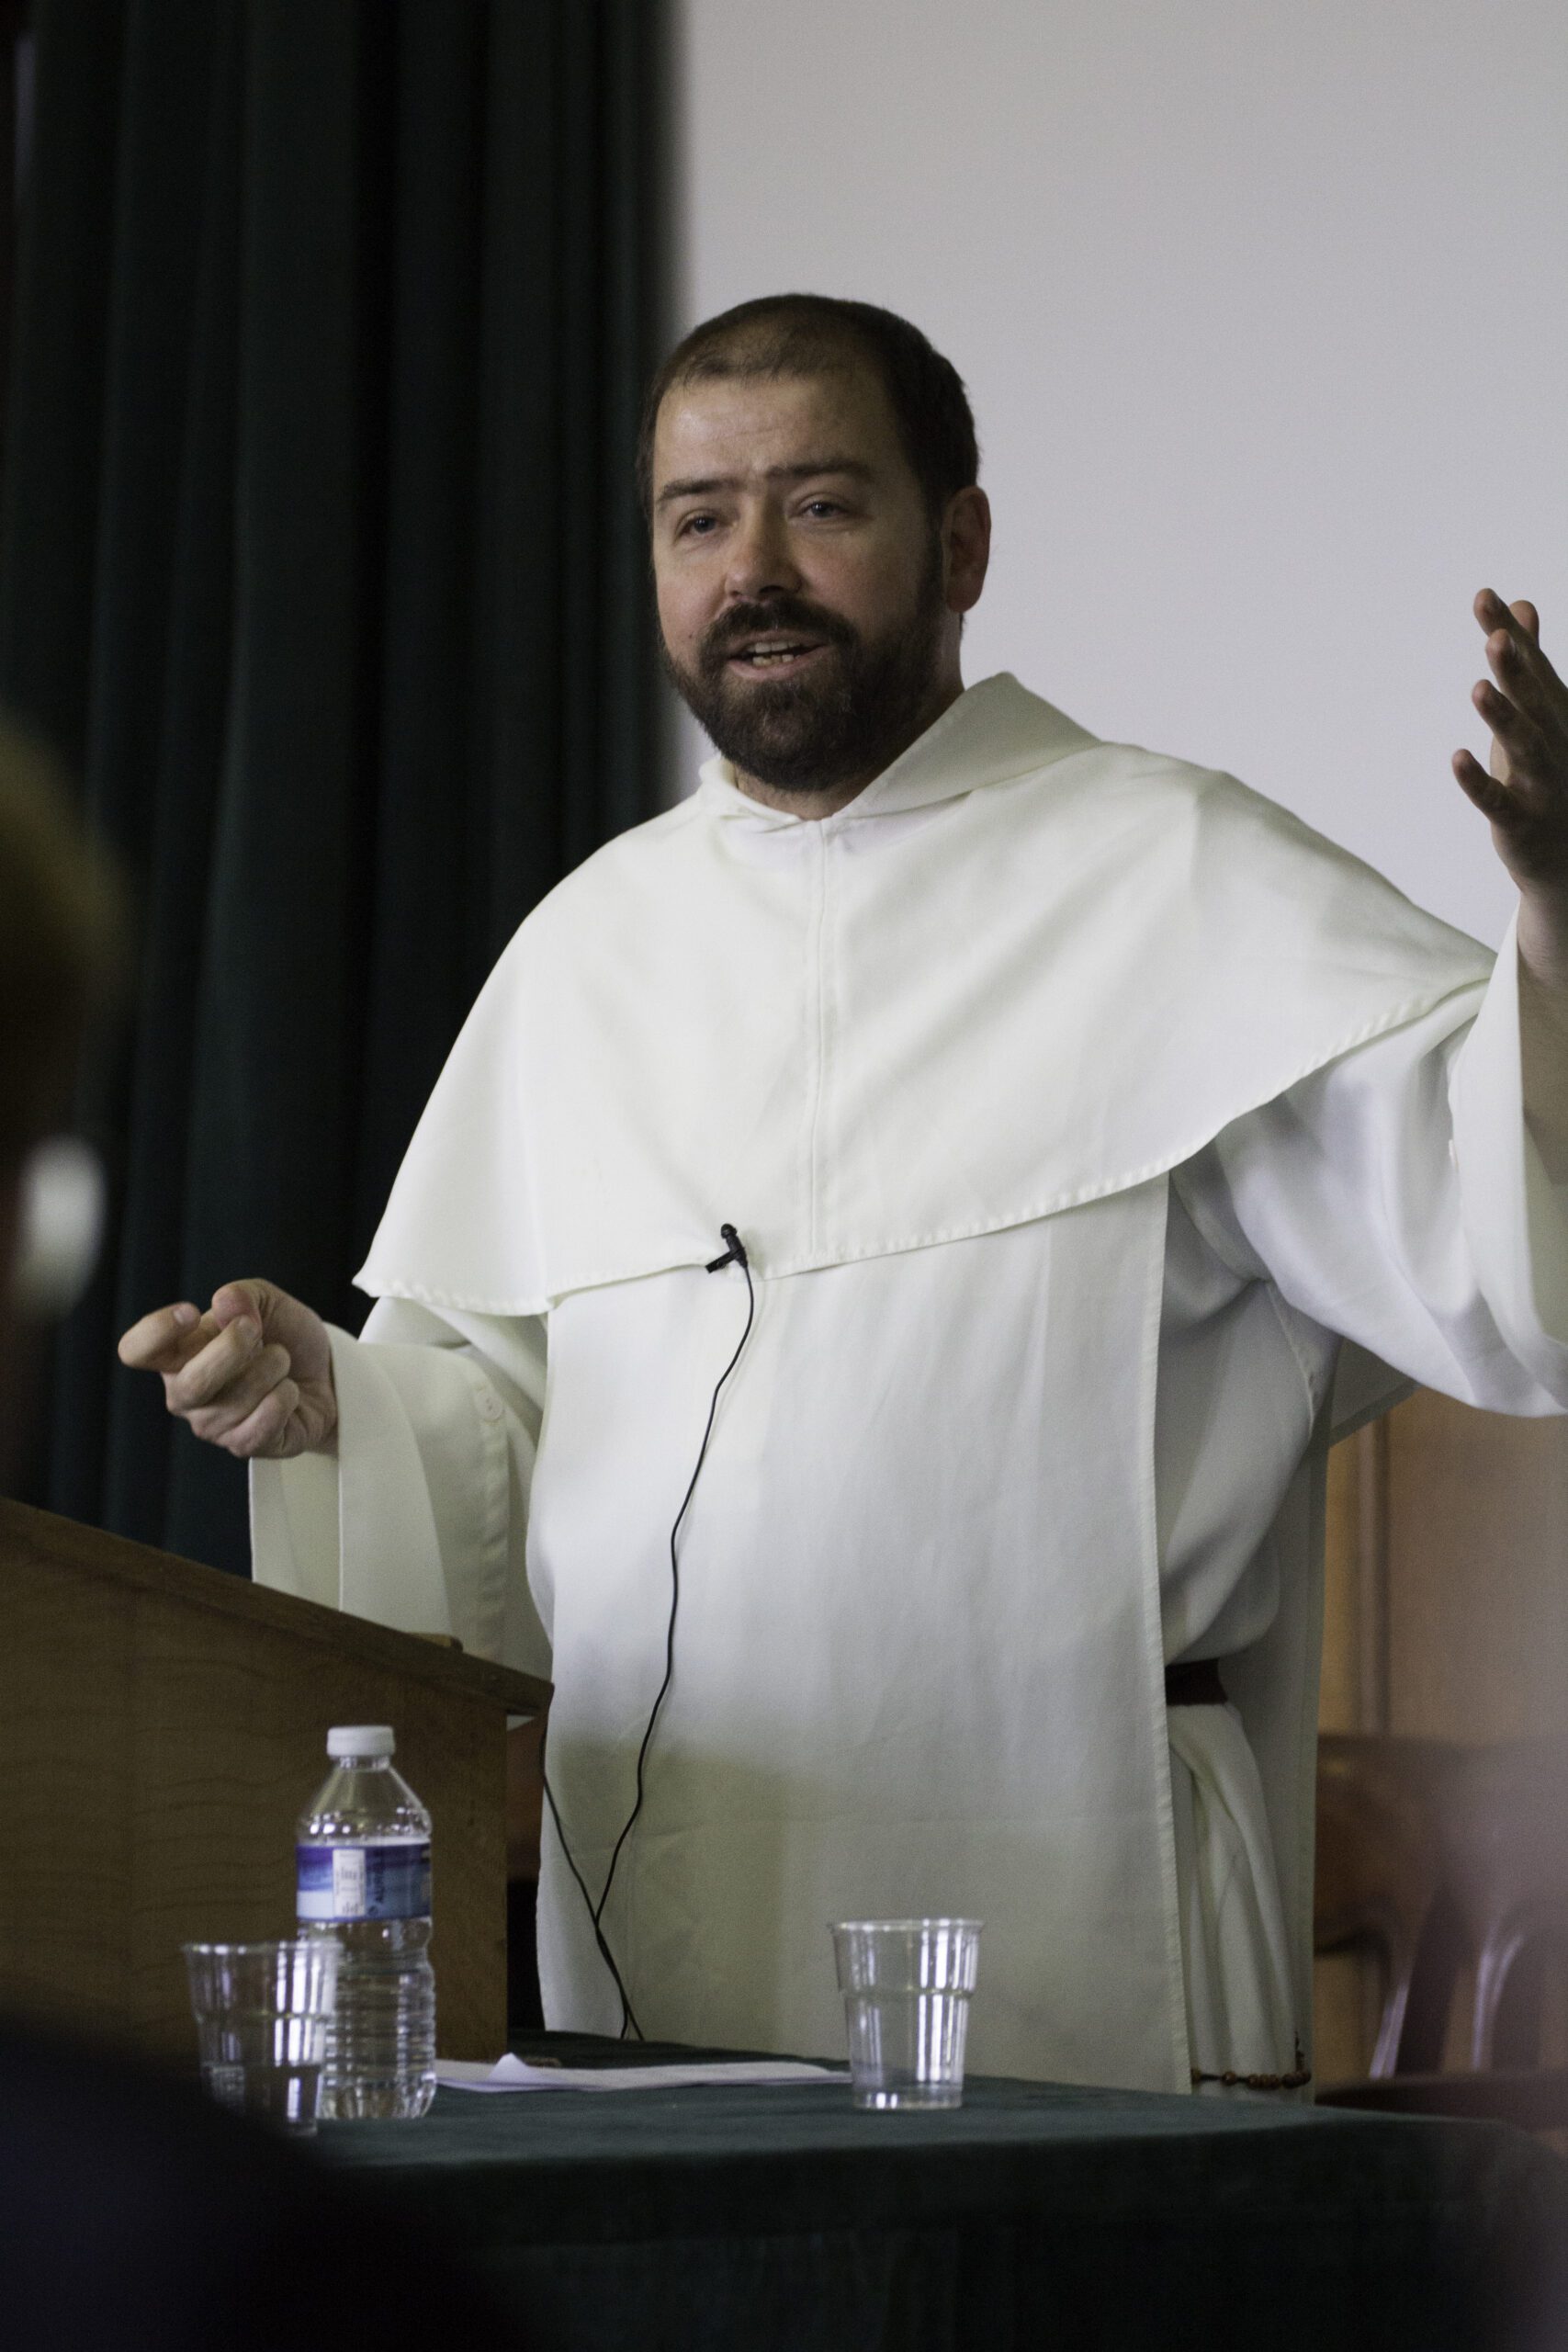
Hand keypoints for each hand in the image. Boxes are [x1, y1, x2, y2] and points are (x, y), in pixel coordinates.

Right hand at [117, 1279, 336, 1459]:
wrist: (326, 1373)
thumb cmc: (284, 1336)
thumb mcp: (268, 1303)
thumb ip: (245, 1295)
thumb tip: (224, 1301)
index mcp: (178, 1354)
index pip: (136, 1350)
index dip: (156, 1332)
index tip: (191, 1313)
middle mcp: (186, 1393)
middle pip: (190, 1385)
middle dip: (230, 1351)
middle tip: (255, 1328)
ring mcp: (212, 1425)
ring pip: (233, 1403)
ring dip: (270, 1369)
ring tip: (282, 1359)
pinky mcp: (244, 1446)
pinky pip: (259, 1427)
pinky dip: (283, 1399)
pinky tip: (288, 1390)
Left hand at [1452, 589, 1567, 987]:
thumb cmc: (1549, 769)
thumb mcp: (1540, 711)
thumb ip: (1528, 660)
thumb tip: (1519, 606)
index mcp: (1554, 712)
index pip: (1531, 665)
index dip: (1508, 633)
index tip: (1484, 597)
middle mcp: (1554, 741)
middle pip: (1532, 700)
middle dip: (1516, 668)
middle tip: (1496, 637)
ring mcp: (1540, 783)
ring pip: (1524, 746)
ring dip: (1503, 718)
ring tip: (1479, 688)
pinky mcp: (1520, 822)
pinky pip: (1497, 801)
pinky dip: (1478, 782)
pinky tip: (1457, 758)